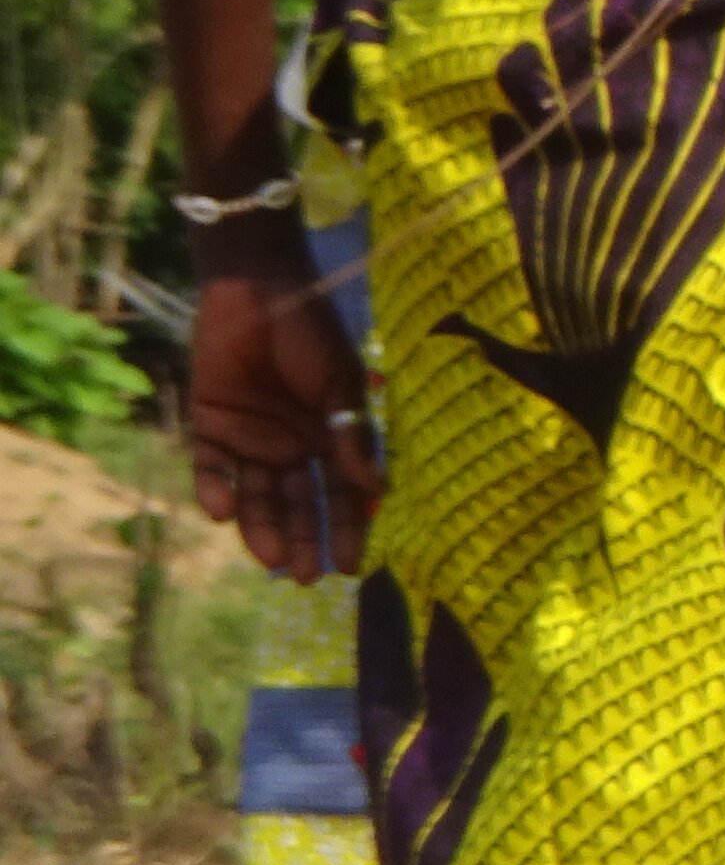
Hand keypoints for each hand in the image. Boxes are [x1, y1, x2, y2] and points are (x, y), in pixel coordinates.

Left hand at [186, 258, 378, 579]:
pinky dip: (215, 490)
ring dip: (261, 527)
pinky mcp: (210, 424)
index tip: (350, 565)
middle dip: (302, 540)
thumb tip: (375, 487)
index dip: (347, 528)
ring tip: (270, 559)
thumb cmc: (310, 330)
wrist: (256, 288)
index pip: (341, 494)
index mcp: (330, 436)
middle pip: (297, 503)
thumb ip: (351, 434)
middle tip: (304, 576)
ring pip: (255, 495)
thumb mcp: (340, 383)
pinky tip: (222, 512)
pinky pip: (211, 467)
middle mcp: (291, 445)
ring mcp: (250, 437)